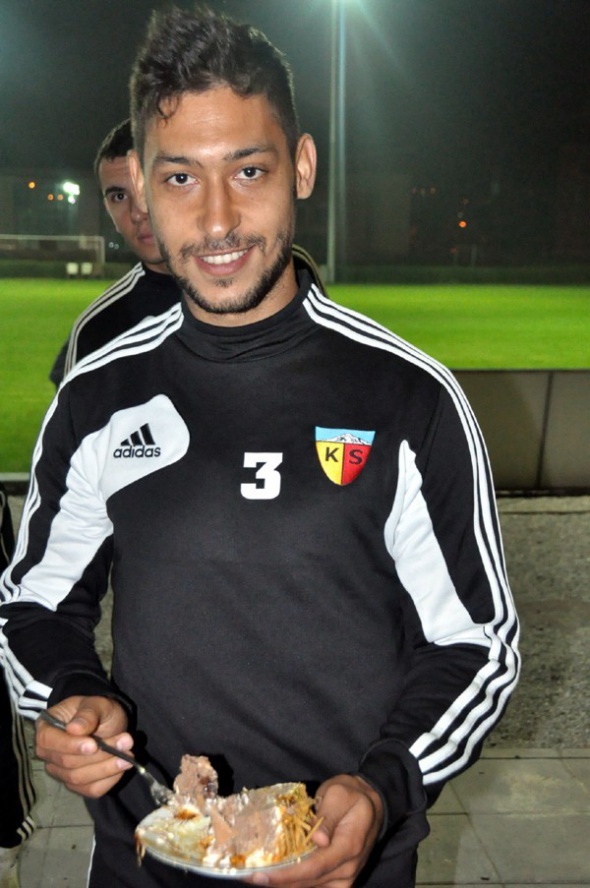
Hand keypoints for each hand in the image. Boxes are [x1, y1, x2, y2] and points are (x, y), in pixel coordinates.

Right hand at [35, 695, 133, 797]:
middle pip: (67, 763)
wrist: (107, 722)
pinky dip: (108, 781)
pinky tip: (122, 767)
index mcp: (46, 727)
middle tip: (126, 742)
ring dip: (107, 768)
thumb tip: (74, 729)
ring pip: (78, 779)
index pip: (48, 741)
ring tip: (128, 755)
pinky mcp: (76, 784)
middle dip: (99, 755)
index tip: (94, 744)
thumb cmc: (98, 710)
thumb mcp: (96, 704)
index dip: (70, 745)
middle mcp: (48, 752)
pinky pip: (90, 790)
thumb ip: (87, 714)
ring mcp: (60, 771)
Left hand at [247, 774, 383, 886]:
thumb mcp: (339, 794)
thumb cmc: (351, 795)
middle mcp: (348, 869)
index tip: (260, 875)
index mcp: (349, 846)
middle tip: (248, 876)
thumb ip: (328, 815)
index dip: (286, 874)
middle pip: (308, 883)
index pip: (314, 867)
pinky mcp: (338, 880)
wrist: (372, 804)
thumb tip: (318, 841)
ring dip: (283, 885)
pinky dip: (294, 884)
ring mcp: (345, 878)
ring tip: (256, 877)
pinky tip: (275, 879)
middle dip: (277, 882)